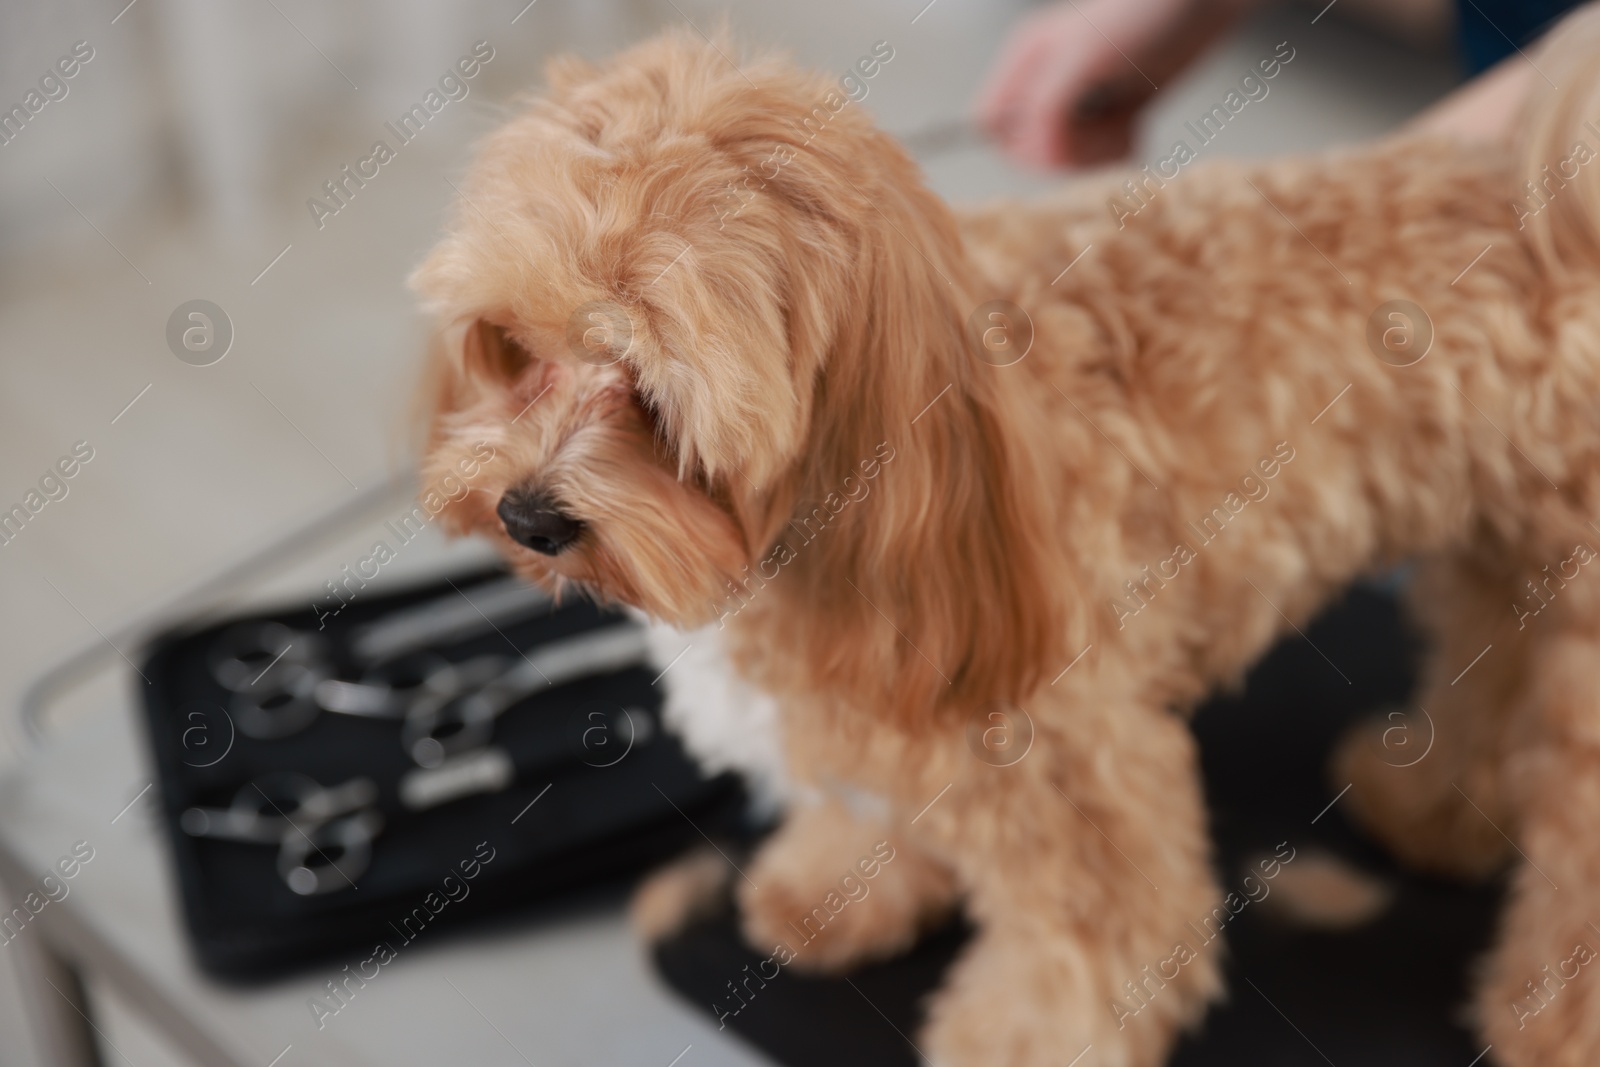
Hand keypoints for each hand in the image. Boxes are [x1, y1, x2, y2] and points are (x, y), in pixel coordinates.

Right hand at [978, 0, 1257, 169]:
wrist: (1202, 2)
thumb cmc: (1143, 13)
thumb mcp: (1084, 56)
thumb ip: (1049, 107)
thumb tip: (1039, 153)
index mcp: (1026, 62)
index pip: (991, 123)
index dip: (1016, 141)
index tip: (1057, 135)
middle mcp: (1045, 83)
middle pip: (1026, 149)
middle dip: (1064, 150)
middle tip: (1101, 124)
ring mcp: (1079, 101)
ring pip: (1063, 158)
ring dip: (1095, 154)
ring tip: (1126, 122)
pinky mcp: (1111, 114)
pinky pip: (1097, 158)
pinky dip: (1117, 152)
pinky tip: (1137, 127)